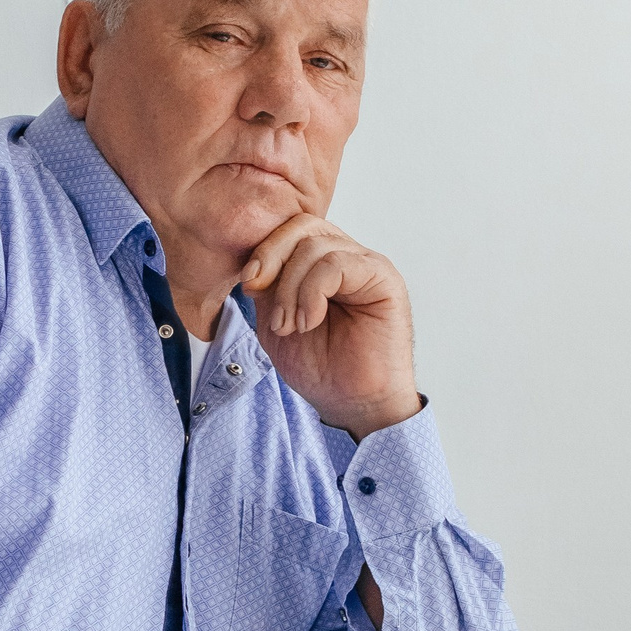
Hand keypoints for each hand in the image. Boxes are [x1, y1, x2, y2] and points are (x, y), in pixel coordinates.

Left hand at [243, 215, 423, 439]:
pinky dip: (312, 292)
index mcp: (322, 263)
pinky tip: (309, 322)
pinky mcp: (383, 278)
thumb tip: (255, 264)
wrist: (352, 404)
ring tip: (289, 325)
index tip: (247, 286)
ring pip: (315, 245)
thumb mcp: (276, 322)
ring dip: (290, 288)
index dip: (263, 250)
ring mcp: (367, 264)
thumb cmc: (320, 368)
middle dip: (271, 258)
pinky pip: (337, 264)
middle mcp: (347, 256)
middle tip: (257, 295)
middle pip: (302, 226)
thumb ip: (268, 288)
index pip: (290, 229)